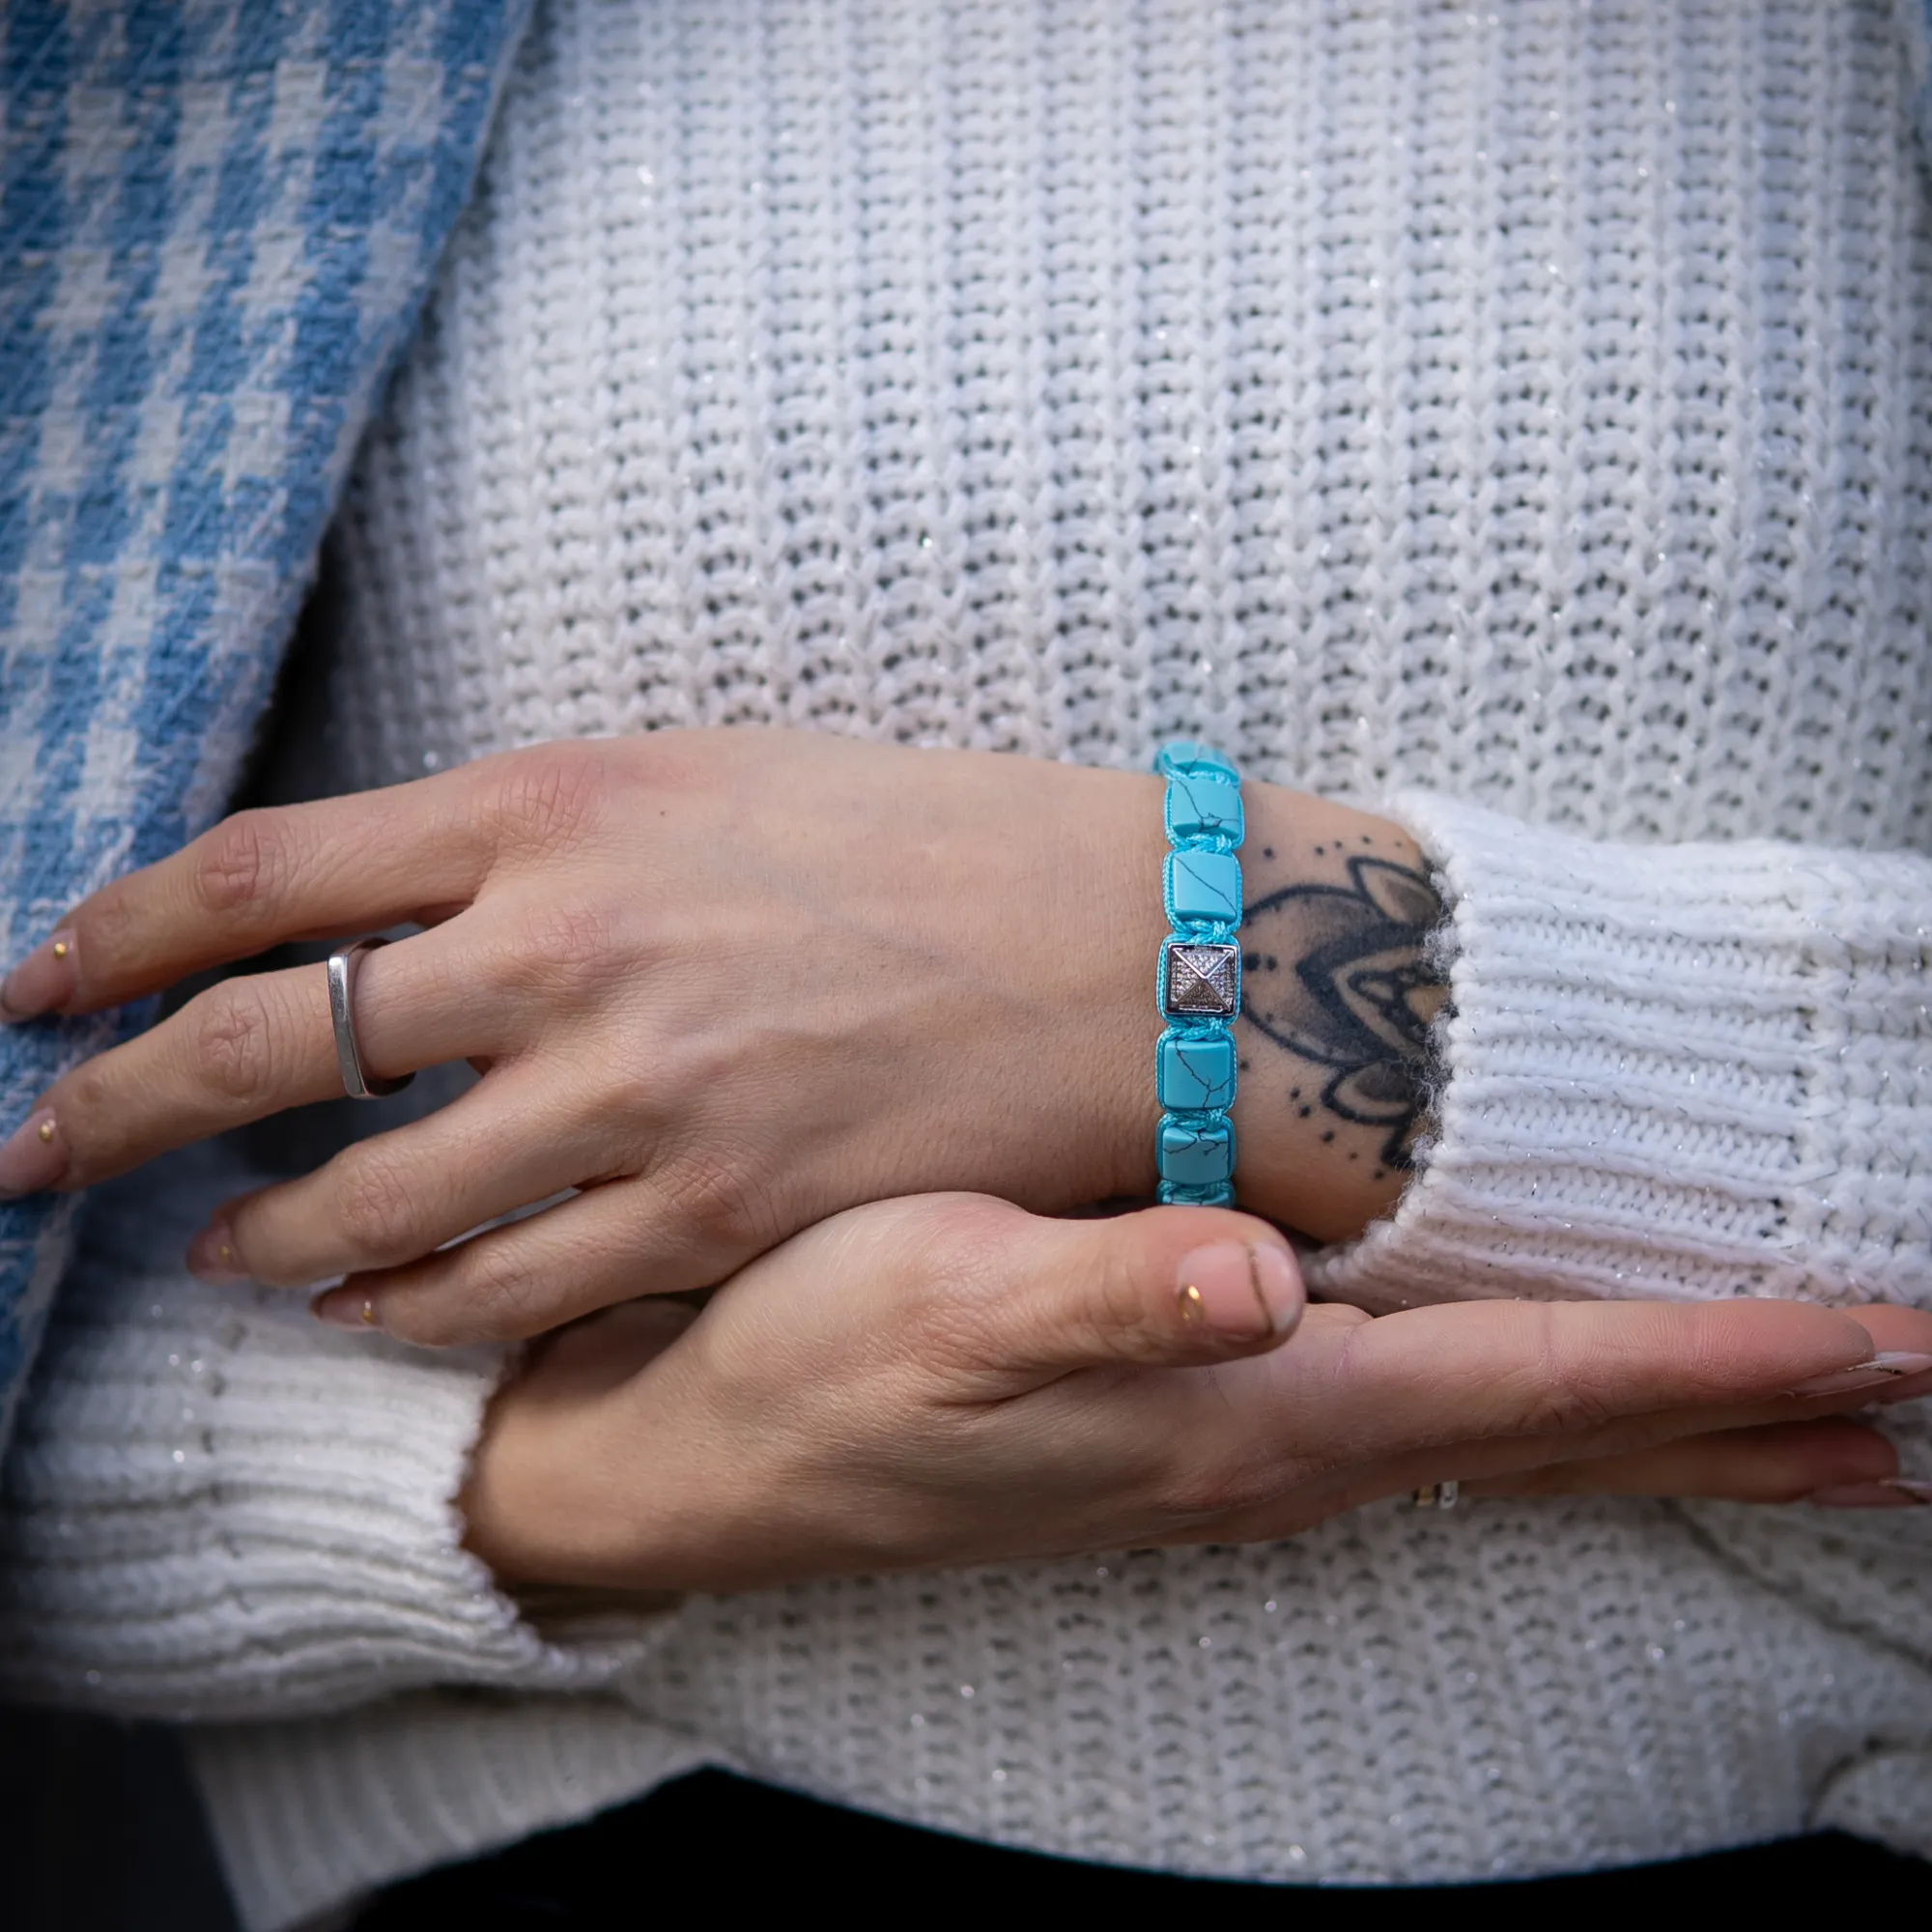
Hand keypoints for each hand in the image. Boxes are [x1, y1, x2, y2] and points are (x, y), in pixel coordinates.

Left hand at [0, 732, 1163, 1340]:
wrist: (1112, 947)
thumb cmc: (913, 839)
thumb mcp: (701, 775)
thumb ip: (529, 836)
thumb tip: (382, 906)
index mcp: (554, 806)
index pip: (260, 875)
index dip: (113, 932)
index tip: (38, 980)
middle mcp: (567, 949)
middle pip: (259, 1049)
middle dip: (107, 1106)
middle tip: (28, 1150)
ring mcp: (633, 1097)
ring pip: (360, 1205)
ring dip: (256, 1236)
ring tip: (206, 1252)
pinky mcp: (709, 1216)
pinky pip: (500, 1292)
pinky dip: (401, 1311)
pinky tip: (360, 1313)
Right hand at [461, 1195, 1931, 1591]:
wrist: (710, 1456)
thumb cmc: (811, 1362)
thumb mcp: (931, 1307)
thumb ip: (1103, 1299)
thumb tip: (1257, 1279)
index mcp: (1247, 1412)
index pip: (1526, 1383)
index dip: (1703, 1358)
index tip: (1877, 1340)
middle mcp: (1272, 1456)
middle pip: (1551, 1435)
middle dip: (1735, 1417)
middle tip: (1906, 1397)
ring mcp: (1238, 1465)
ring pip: (1503, 1439)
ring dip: (1653, 1421)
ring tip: (1787, 1411)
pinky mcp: (1197, 1441)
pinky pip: (1427, 1432)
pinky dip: (1539, 1411)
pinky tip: (1553, 1396)